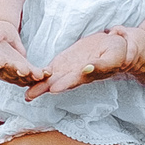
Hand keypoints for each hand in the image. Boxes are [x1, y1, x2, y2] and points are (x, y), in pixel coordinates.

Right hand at [0, 22, 43, 86]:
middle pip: (10, 70)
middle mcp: (3, 69)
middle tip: (23, 70)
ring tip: (39, 74)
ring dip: (31, 76)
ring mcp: (15, 71)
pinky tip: (49, 72)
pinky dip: (42, 74)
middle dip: (16, 70)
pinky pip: (35, 74)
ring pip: (24, 75)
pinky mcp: (26, 70)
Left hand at [26, 29, 143, 99]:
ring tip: (26, 94)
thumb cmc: (118, 53)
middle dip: (43, 89)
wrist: (116, 49)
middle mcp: (76, 75)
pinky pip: (50, 71)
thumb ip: (101, 65)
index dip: (64, 83)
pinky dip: (39, 75)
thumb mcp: (113, 57)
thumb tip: (87, 69)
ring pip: (52, 79)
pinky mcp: (64, 64)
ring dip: (38, 86)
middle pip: (59, 83)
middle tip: (29, 96)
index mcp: (88, 74)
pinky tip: (27, 80)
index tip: (53, 89)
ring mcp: (69, 70)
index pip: (74, 79)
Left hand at [108, 24, 144, 68]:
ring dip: (129, 70)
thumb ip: (115, 30)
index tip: (120, 66)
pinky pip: (141, 70)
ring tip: (123, 68)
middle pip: (133, 63)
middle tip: (117, 68)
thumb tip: (109, 35)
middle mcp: (142, 49)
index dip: (126, 61)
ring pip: (136, 68)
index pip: (132, 53)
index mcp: (134, 42)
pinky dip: (135, 71)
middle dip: (124, 68)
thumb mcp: (123, 30)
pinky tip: (130, 68)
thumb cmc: (132, 34)